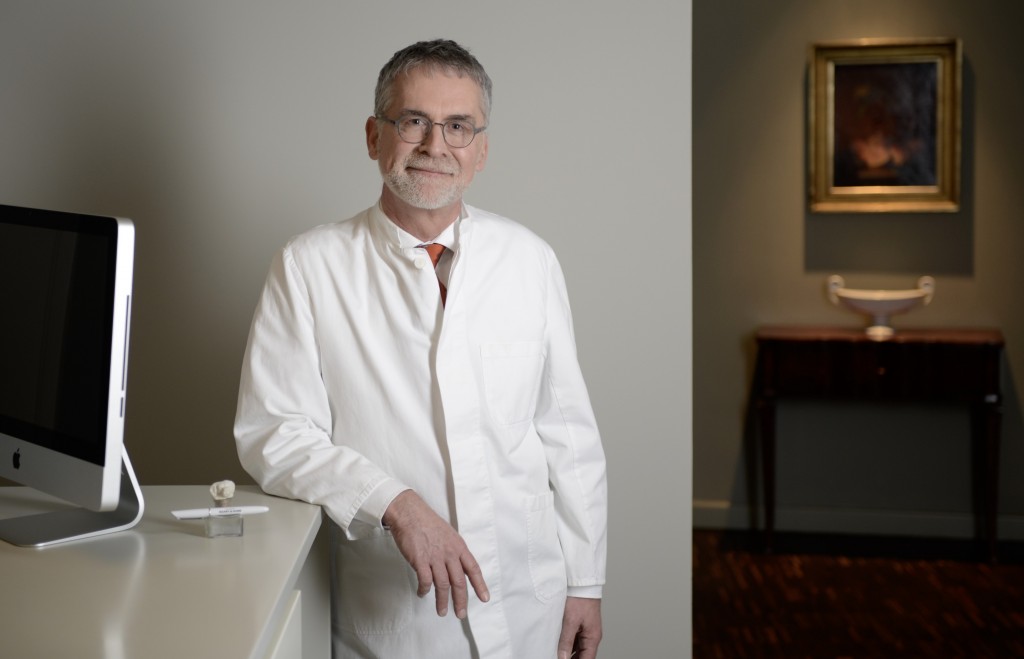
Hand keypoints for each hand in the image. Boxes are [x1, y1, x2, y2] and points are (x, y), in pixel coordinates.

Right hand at [382, 490, 489, 617]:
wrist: (410, 513)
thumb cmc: (427, 522)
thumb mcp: (448, 534)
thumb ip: (454, 551)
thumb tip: (456, 566)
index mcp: (459, 546)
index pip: (473, 569)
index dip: (480, 585)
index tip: (484, 598)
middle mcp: (449, 553)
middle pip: (459, 582)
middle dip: (461, 600)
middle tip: (461, 613)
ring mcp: (435, 557)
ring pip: (442, 585)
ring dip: (442, 601)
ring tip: (442, 611)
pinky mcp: (420, 560)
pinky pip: (425, 581)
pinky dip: (424, 590)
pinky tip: (423, 593)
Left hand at [558, 596, 601, 658]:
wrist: (582, 583)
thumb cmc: (580, 598)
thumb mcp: (570, 621)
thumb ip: (566, 641)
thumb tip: (562, 657)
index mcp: (593, 637)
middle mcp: (591, 636)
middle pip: (582, 655)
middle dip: (570, 658)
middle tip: (557, 657)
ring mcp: (585, 630)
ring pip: (577, 648)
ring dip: (567, 652)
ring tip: (556, 652)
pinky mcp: (579, 625)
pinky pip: (573, 639)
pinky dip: (566, 644)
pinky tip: (557, 645)